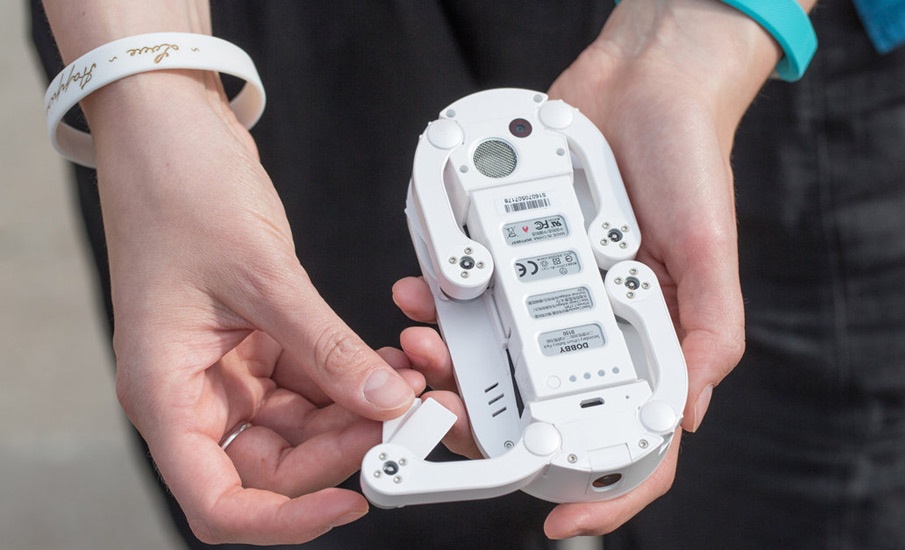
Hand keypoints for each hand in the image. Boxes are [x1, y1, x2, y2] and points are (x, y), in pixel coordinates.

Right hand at [84, 70, 419, 543]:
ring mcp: (226, 370)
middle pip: (274, 466)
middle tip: (403, 418)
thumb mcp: (262, 275)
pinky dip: (349, 378)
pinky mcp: (256, 343)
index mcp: (164, 391)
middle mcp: (192, 391)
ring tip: (406, 380)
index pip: (219, 500)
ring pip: (301, 426)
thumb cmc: (176, 190)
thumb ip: (325, 346)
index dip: (286, 520)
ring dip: (356, 410)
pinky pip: (311, 383)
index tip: (350, 502)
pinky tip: (385, 361)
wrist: (171, 132)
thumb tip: (380, 399)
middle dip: (343, 447)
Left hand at [397, 0, 787, 537]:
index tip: (556, 518)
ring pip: (493, 355)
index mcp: (653, 339)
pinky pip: (472, 292)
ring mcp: (553, 292)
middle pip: (540, 405)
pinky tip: (422, 292)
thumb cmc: (689, 163)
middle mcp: (599, 326)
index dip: (601, 490)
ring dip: (449, 362)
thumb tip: (685, 415)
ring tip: (423, 342)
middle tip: (449, 407)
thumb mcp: (711, 251)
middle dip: (487, 418)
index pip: (630, 437)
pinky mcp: (518, 253)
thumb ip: (708, 334)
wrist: (641, 82)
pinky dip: (441, 302)